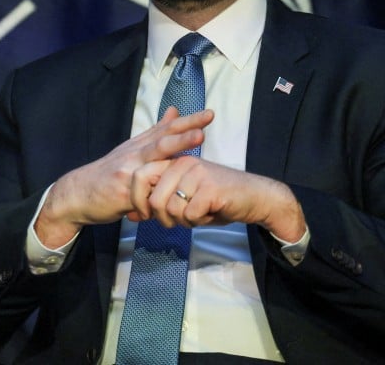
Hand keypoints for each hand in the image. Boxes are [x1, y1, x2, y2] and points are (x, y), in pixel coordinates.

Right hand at [33, 107, 213, 247]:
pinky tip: (173, 199)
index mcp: (138, 146)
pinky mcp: (122, 191)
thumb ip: (154, 133)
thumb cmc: (109, 173)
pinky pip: (143, 192)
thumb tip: (174, 111)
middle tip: (205, 125)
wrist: (78, 193)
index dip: (187, 121)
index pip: (166, 129)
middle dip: (185, 132)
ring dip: (175, 149)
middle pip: (162, 140)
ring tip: (193, 151)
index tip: (209, 114)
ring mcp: (127, 171)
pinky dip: (158, 195)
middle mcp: (133, 154)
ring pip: (154, 159)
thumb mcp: (130, 150)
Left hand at [131, 156, 306, 241]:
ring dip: (183, 221)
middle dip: (162, 217)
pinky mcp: (210, 187)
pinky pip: (190, 214)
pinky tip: (208, 214)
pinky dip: (198, 222)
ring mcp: (197, 173)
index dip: (137, 201)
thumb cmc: (216, 200)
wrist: (254, 198)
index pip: (139, 177)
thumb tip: (130, 216)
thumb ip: (157, 204)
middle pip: (154, 198)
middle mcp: (182, 163)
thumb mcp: (182, 199)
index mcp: (173, 162)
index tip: (144, 216)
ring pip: (172, 209)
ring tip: (198, 215)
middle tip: (176, 221)